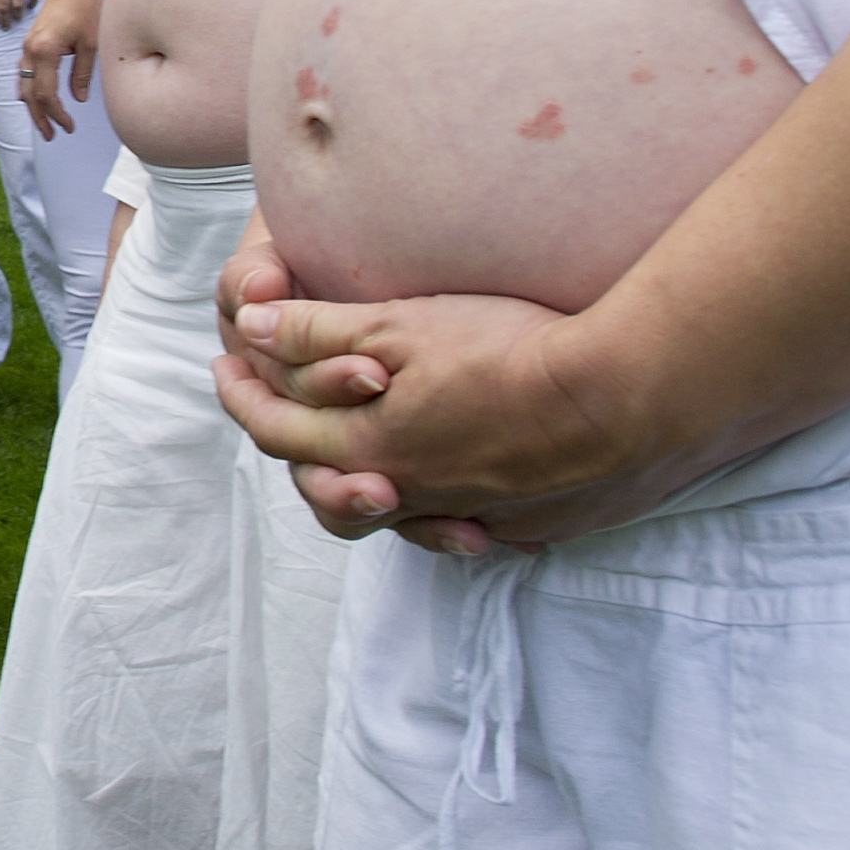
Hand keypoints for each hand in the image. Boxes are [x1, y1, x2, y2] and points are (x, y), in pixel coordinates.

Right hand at [16, 0, 101, 137]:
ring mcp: (27, 46)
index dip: (57, 114)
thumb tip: (78, 99)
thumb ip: (82, 74)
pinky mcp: (30, 43)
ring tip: (43, 123)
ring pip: (24, 85)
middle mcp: (30, 50)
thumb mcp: (90, 43)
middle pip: (30, 94)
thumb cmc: (84, 8)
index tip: (69, 127)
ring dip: (32, 106)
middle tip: (51, 136)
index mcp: (45, 51)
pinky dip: (29, 90)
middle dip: (40, 117)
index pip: (46, 94)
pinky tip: (35, 99)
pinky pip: (24, 73)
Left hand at [211, 289, 671, 553]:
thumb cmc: (509, 350)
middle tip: (273, 406)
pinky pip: (465, 524)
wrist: (626, 397)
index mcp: (368, 448)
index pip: (276, 430)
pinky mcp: (526, 523)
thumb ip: (316, 331)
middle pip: (325, 484)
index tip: (223, 367)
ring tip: (358, 457)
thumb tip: (250, 328)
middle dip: (291, 444)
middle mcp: (410, 493)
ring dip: (365, 487)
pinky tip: (457, 489)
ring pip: (394, 515)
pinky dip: (443, 508)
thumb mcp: (398, 326)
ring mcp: (471, 514)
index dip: (242, 395)